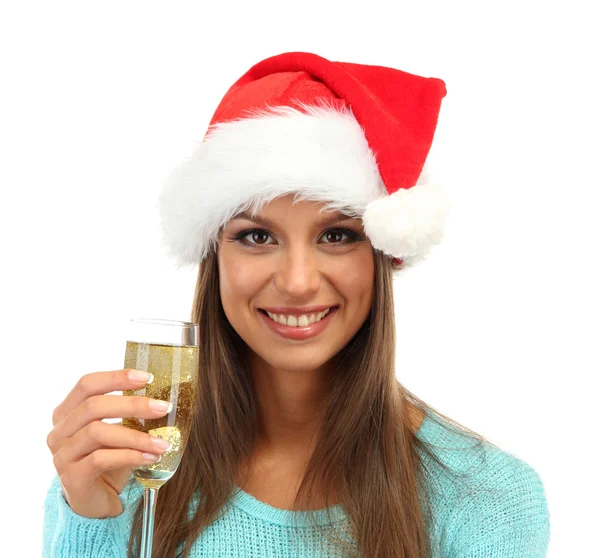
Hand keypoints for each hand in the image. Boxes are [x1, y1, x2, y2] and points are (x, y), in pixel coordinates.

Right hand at [46, 369, 171, 517]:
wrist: (97, 501)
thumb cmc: (108, 459)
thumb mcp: (116, 430)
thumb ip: (126, 413)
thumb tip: (160, 398)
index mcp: (67, 413)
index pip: (87, 384)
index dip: (116, 377)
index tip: (147, 378)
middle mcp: (59, 432)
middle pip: (93, 406)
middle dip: (133, 404)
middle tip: (163, 408)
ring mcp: (62, 455)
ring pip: (97, 432)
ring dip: (136, 436)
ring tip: (162, 443)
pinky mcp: (72, 478)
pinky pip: (101, 459)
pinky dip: (131, 456)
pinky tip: (151, 458)